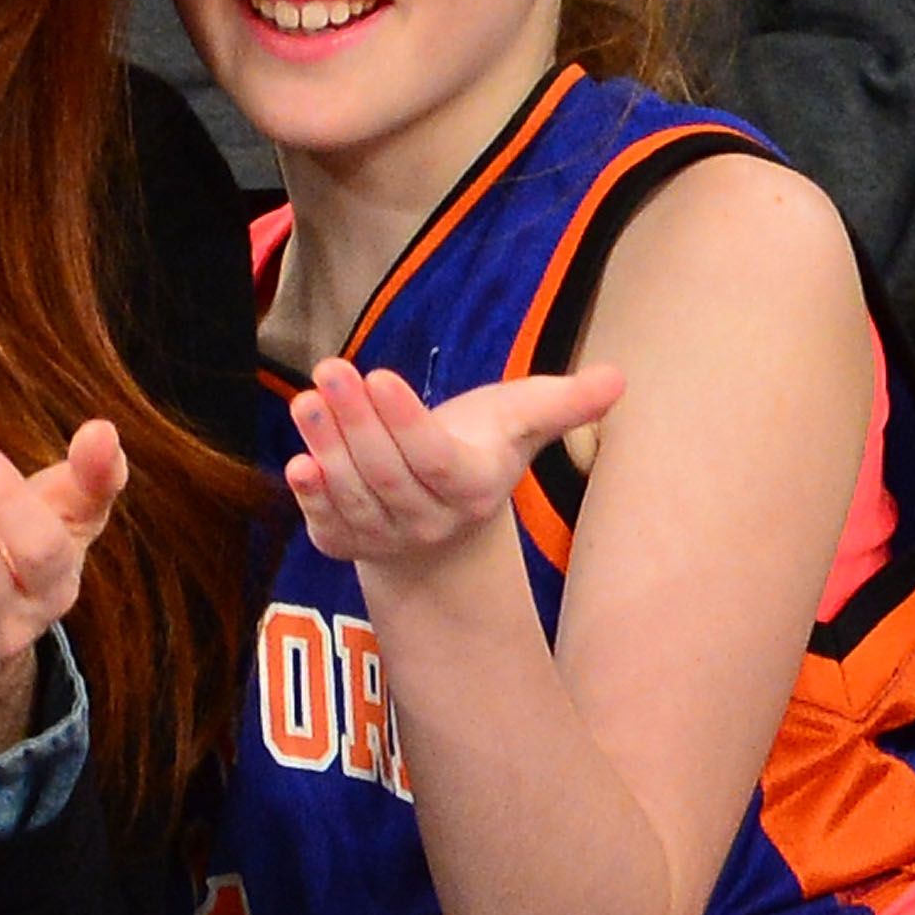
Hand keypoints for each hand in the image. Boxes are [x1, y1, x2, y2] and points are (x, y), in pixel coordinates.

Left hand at [286, 358, 624, 573]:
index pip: (434, 459)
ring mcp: (384, 538)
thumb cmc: (477, 449)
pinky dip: (310, 497)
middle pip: (386, 474)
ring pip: (353, 494)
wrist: (437, 515)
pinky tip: (296, 462)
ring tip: (306, 398)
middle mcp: (429, 521)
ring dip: (326, 446)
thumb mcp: (519, 420)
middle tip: (330, 369)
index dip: (405, 421)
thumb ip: (562, 402)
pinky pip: (327, 524)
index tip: (379, 373)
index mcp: (472, 488)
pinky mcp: (345, 544)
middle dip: (354, 421)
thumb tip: (618, 378)